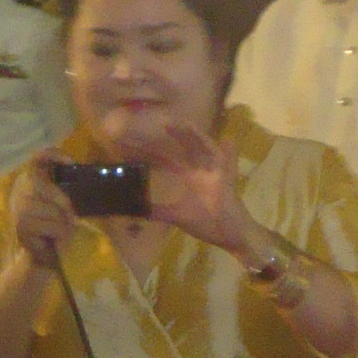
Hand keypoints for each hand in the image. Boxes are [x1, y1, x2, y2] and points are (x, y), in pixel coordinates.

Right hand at [7, 150, 81, 269]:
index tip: (70, 161)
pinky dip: (61, 234)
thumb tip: (84, 174)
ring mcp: (18, 209)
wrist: (39, 253)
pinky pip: (54, 227)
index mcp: (30, 179)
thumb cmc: (54, 223)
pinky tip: (53, 238)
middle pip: (48, 187)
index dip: (51, 155)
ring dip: (65, 223)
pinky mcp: (21, 227)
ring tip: (61, 229)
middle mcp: (19, 190)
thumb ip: (65, 188)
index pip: (37, 158)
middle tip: (72, 216)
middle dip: (65, 204)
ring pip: (54, 211)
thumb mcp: (61, 202)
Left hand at [144, 122, 256, 256]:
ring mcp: (212, 171)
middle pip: (178, 149)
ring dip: (190, 135)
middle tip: (148, 125)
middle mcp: (197, 169)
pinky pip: (222, 160)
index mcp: (186, 177)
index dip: (146, 152)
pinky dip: (222, 151)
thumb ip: (160, 211)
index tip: (127, 144)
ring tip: (176, 123)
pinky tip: (220, 138)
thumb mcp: (178, 217)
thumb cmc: (208, 224)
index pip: (163, 160)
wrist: (231, 234)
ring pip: (200, 147)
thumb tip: (138, 210)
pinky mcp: (225, 177)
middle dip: (165, 138)